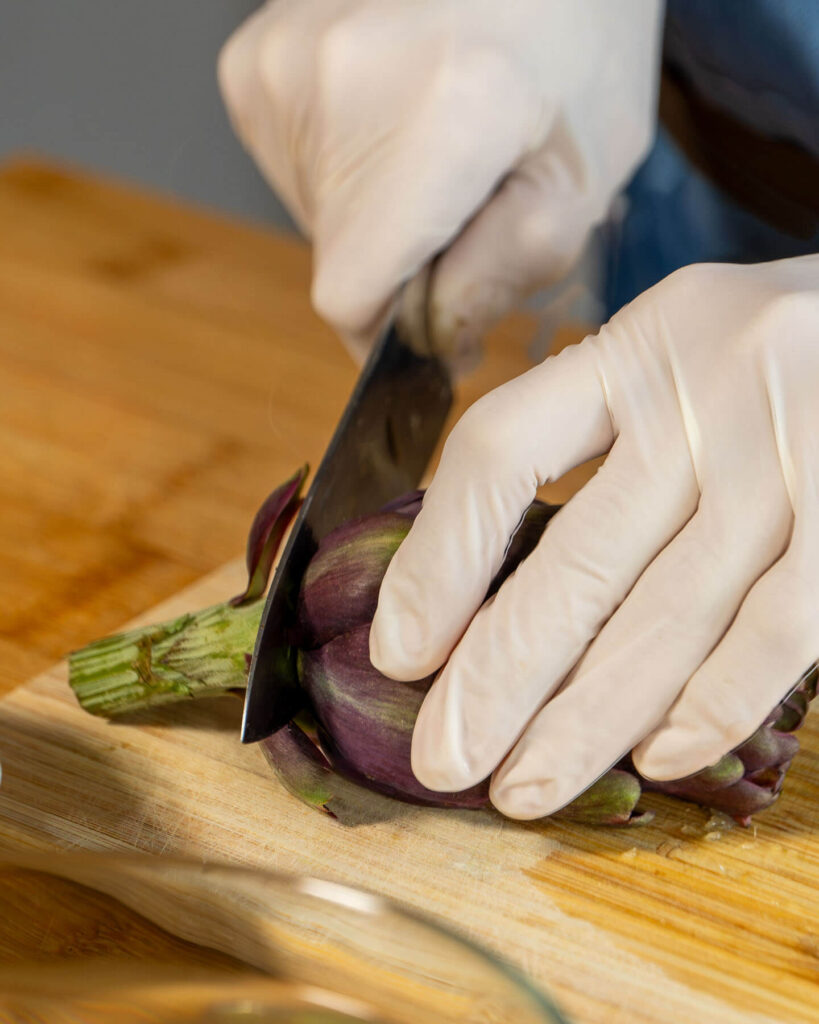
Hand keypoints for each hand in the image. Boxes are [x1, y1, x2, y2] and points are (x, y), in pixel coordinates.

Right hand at [219, 0, 660, 362]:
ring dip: (371, 214)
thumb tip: (431, 342)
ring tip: (431, 145)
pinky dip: (342, 168)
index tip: (430, 323)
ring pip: (313, 217)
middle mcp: (340, 77)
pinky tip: (392, 117)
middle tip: (460, 202)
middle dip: (397, 264)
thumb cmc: (576, 54)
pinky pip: (291, 168)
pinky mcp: (257, 58)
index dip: (391, 332)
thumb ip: (504, 275)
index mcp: (444, 115)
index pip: (352, 296)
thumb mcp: (579, 184)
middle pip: (337, 260)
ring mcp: (285, 61)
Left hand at [370, 255, 818, 818]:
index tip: (400, 651)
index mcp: (636, 350)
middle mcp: (708, 395)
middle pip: (579, 559)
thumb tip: (481, 586)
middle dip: (501, 678)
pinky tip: (655, 758)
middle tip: (445, 760)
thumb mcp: (675, 357)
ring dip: (590, 719)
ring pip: (672, 613)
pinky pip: (782, 627)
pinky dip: (716, 702)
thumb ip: (596, 441)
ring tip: (524, 788)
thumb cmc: (773, 353)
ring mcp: (792, 454)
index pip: (503, 450)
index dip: (440, 559)